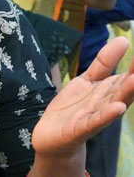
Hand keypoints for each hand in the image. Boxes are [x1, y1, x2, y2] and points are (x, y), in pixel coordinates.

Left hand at [33, 37, 133, 159]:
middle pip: (123, 90)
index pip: (126, 77)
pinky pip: (95, 122)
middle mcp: (106, 104)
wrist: (52, 137)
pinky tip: (117, 108)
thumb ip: (104, 62)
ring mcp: (94, 117)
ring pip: (112, 104)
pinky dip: (106, 115)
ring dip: (124, 94)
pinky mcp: (80, 129)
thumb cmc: (73, 107)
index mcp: (109, 91)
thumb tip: (123, 39)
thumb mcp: (87, 80)